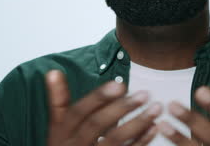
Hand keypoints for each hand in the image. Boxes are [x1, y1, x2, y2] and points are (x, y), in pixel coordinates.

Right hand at [45, 70, 162, 145]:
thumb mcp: (57, 127)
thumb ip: (58, 100)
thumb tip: (53, 71)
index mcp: (61, 133)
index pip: (78, 112)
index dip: (98, 98)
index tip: (120, 85)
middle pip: (97, 126)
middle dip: (121, 108)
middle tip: (145, 94)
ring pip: (115, 141)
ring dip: (138, 123)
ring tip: (156, 108)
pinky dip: (142, 141)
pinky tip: (155, 127)